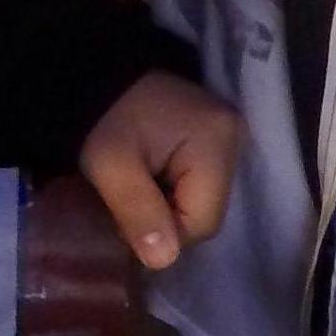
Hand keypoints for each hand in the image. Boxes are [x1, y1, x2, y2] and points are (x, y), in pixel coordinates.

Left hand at [78, 70, 240, 268]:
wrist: (100, 75)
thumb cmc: (104, 117)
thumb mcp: (110, 165)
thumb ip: (137, 211)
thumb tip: (163, 260)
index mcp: (216, 141)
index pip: (202, 221)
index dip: (164, 231)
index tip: (127, 216)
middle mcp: (235, 137)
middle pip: (207, 212)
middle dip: (167, 219)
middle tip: (130, 200)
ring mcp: (229, 136)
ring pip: (204, 201)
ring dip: (170, 207)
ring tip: (139, 186)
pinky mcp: (216, 138)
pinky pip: (202, 184)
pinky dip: (175, 190)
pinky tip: (153, 178)